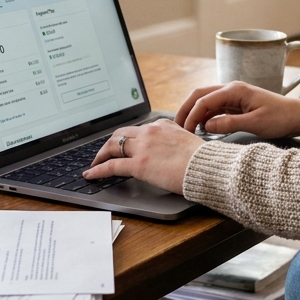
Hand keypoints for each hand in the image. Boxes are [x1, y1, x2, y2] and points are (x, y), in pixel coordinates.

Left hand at [83, 120, 205, 193]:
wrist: (208, 167)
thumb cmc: (204, 160)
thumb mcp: (189, 143)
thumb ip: (175, 142)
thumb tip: (172, 152)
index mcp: (163, 125)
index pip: (138, 129)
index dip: (128, 138)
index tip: (124, 144)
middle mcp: (150, 132)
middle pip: (121, 134)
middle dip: (109, 143)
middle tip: (104, 153)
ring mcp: (143, 147)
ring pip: (112, 146)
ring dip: (101, 155)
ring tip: (95, 163)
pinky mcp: (139, 164)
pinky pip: (112, 166)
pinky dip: (98, 170)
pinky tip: (91, 174)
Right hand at [174, 82, 299, 138]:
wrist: (297, 116)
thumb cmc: (280, 118)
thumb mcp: (255, 123)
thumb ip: (229, 124)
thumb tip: (207, 126)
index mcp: (235, 90)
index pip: (204, 100)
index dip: (192, 115)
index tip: (185, 130)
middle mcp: (232, 89)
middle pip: (200, 95)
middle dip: (186, 109)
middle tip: (176, 126)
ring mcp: (233, 95)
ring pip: (206, 100)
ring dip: (194, 112)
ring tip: (185, 128)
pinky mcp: (236, 103)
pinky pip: (215, 107)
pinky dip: (204, 115)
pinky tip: (200, 127)